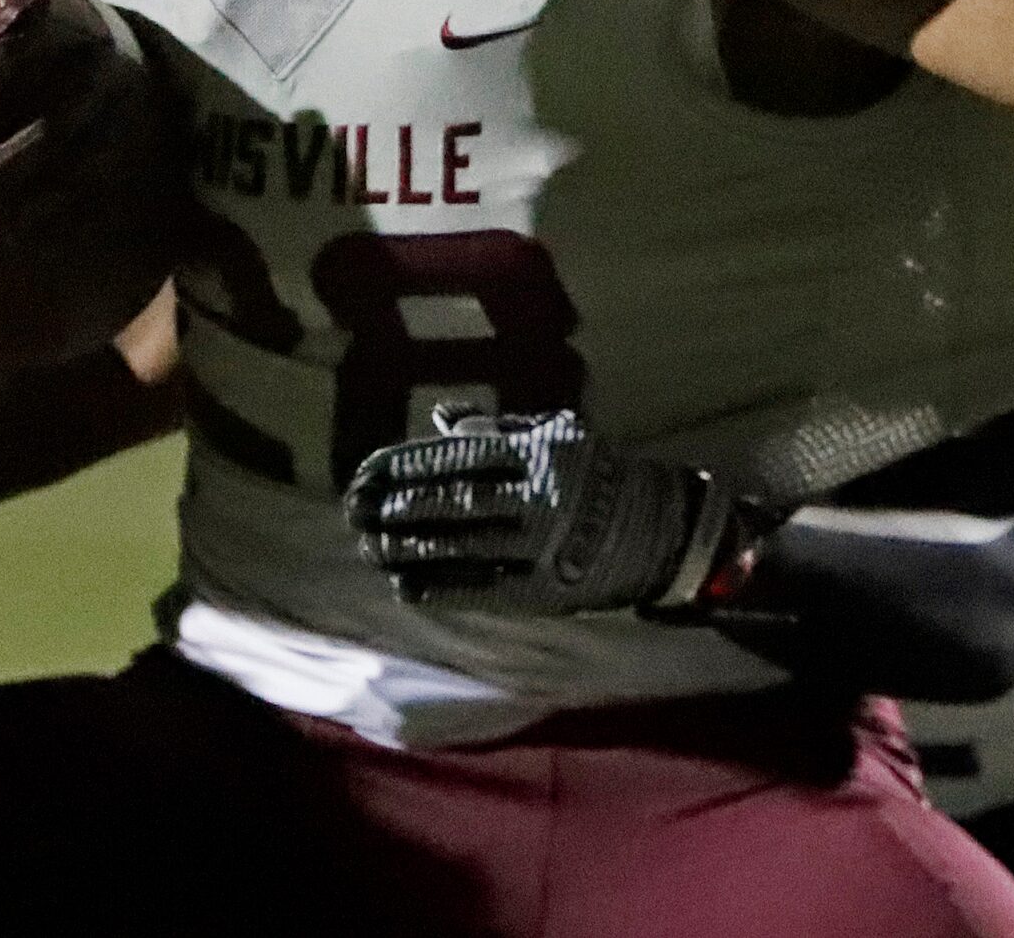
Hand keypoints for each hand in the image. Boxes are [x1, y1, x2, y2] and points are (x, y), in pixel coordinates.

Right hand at [0, 0, 170, 372]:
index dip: (17, 27)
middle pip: (53, 122)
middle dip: (88, 84)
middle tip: (113, 49)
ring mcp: (2, 223)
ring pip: (73, 171)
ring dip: (107, 134)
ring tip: (134, 99)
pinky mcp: (17, 254)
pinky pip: (70, 217)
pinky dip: (100, 190)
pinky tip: (126, 166)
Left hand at [345, 407, 735, 614]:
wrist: (660, 532)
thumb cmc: (596, 474)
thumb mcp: (556, 433)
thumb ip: (496, 429)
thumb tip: (438, 420)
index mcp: (541, 452)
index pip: (459, 456)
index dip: (406, 465)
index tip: (366, 471)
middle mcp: (541, 497)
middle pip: (454, 501)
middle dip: (397, 506)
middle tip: (353, 509)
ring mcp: (543, 548)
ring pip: (462, 547)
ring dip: (408, 548)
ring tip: (368, 545)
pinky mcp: (545, 592)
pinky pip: (482, 590)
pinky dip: (440, 588)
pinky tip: (405, 584)